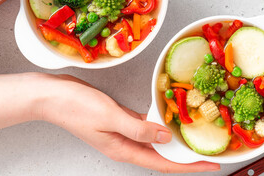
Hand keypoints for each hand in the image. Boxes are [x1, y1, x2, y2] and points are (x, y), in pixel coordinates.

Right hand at [0, 73, 219, 172]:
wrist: (53, 96)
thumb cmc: (76, 106)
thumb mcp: (110, 117)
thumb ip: (139, 129)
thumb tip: (165, 138)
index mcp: (123, 149)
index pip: (163, 164)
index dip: (188, 167)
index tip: (210, 167)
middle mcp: (125, 144)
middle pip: (162, 156)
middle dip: (186, 157)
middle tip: (208, 154)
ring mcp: (122, 132)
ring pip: (155, 141)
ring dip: (173, 141)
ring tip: (193, 138)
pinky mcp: (120, 120)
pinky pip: (145, 125)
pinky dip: (158, 125)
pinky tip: (167, 119)